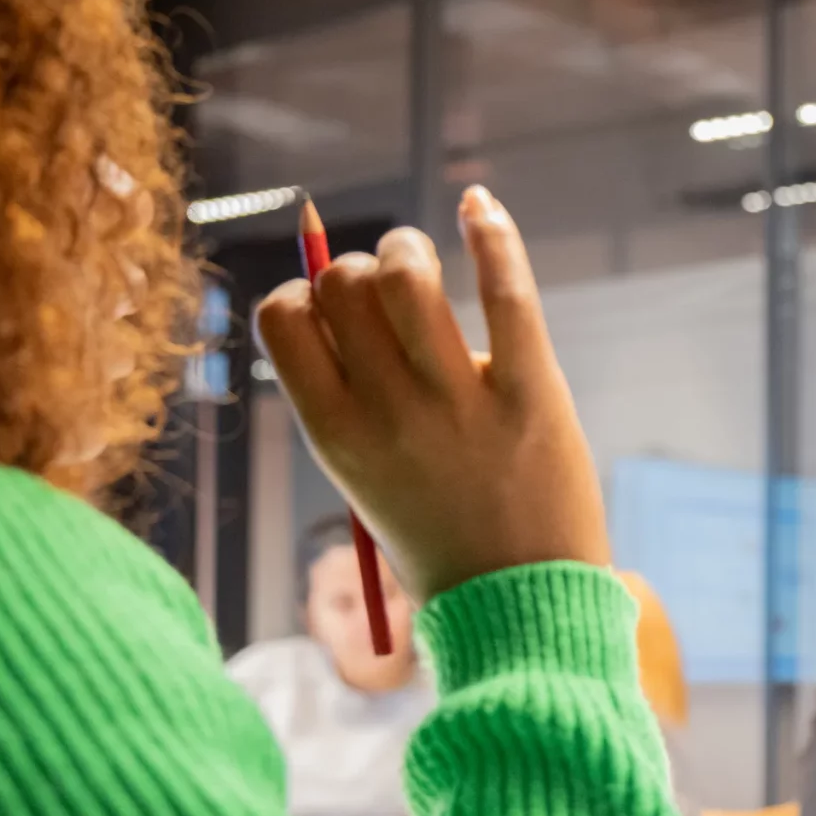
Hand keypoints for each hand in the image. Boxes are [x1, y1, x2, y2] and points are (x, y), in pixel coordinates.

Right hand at [257, 186, 609, 601]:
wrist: (524, 610)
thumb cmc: (444, 540)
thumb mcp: (368, 478)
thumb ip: (349, 397)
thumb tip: (337, 291)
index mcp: (334, 436)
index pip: (284, 320)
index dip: (304, 296)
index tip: (335, 315)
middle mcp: (386, 413)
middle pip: (343, 286)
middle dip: (360, 267)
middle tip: (394, 293)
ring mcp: (458, 403)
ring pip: (409, 275)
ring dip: (412, 249)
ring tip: (427, 264)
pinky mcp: (531, 396)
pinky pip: (507, 294)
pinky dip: (491, 235)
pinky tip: (480, 205)